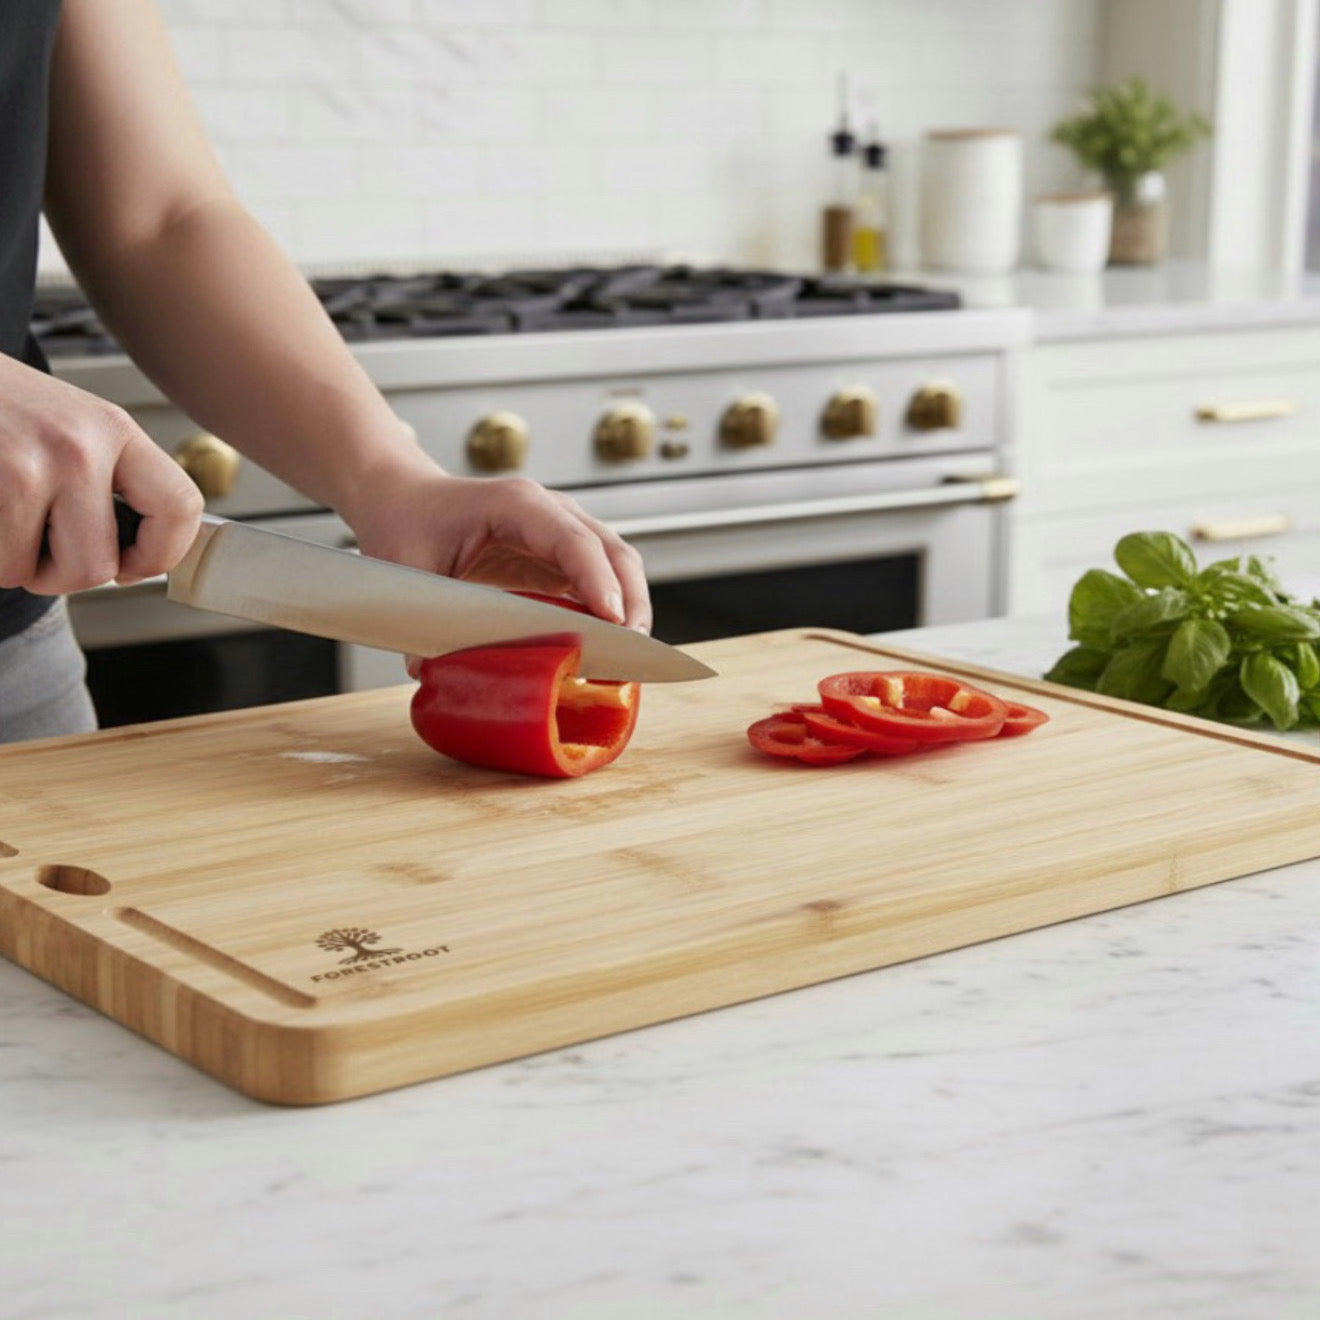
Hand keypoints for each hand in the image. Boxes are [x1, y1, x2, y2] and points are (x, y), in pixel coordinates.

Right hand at [0, 353, 202, 593]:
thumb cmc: (0, 407)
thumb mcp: (72, 425)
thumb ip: (112, 479)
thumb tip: (143, 557)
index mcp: (114, 429)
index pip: (179, 508)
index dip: (160, 554)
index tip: (130, 564)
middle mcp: (76, 447)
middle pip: (96, 568)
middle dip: (60, 575)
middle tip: (38, 547)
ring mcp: (23, 468)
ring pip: (28, 574)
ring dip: (9, 561)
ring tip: (0, 516)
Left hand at [340, 462, 652, 661]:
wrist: (403, 498)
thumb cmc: (407, 521)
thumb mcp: (407, 568)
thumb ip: (423, 618)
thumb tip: (431, 672)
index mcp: (515, 504)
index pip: (572, 540)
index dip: (596, 580)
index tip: (612, 621)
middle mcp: (550, 511)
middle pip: (611, 551)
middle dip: (629, 600)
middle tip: (629, 652)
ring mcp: (562, 530)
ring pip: (617, 564)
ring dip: (629, 608)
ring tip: (626, 658)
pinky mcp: (560, 555)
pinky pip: (601, 579)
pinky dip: (612, 610)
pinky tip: (606, 646)